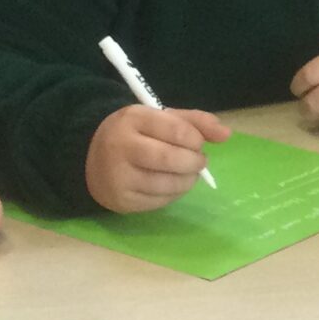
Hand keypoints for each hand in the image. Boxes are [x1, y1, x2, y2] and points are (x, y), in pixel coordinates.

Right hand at [84, 104, 229, 212]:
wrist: (92, 158)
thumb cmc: (136, 135)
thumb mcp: (161, 119)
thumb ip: (195, 122)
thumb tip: (226, 134)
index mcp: (133, 118)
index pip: (177, 130)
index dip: (196, 140)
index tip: (197, 143)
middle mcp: (121, 146)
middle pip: (171, 159)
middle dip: (194, 163)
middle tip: (197, 162)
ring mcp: (118, 175)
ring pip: (167, 184)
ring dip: (187, 181)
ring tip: (187, 174)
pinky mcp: (121, 200)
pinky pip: (159, 201)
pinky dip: (173, 194)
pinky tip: (170, 185)